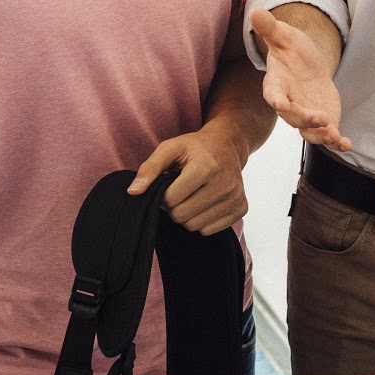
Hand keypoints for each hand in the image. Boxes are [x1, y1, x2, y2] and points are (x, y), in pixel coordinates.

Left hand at [127, 122, 247, 234]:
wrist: (228, 144)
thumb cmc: (195, 147)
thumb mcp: (170, 148)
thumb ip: (150, 168)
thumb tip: (133, 192)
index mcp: (206, 167)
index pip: (171, 200)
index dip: (164, 195)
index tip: (169, 184)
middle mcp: (225, 183)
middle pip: (182, 216)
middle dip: (174, 207)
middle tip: (179, 192)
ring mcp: (235, 197)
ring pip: (195, 227)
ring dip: (187, 215)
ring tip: (191, 196)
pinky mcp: (241, 207)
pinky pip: (210, 231)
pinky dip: (202, 221)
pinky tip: (205, 202)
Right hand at [250, 7, 350, 151]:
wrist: (306, 63)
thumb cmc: (291, 49)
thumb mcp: (284, 35)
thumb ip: (270, 28)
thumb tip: (256, 10)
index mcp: (276, 84)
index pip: (272, 94)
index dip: (276, 99)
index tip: (280, 104)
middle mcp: (289, 104)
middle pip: (293, 117)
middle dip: (305, 119)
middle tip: (319, 118)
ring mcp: (306, 115)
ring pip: (309, 131)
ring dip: (321, 135)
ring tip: (334, 136)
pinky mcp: (323, 121)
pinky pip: (327, 135)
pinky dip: (336, 142)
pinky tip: (346, 144)